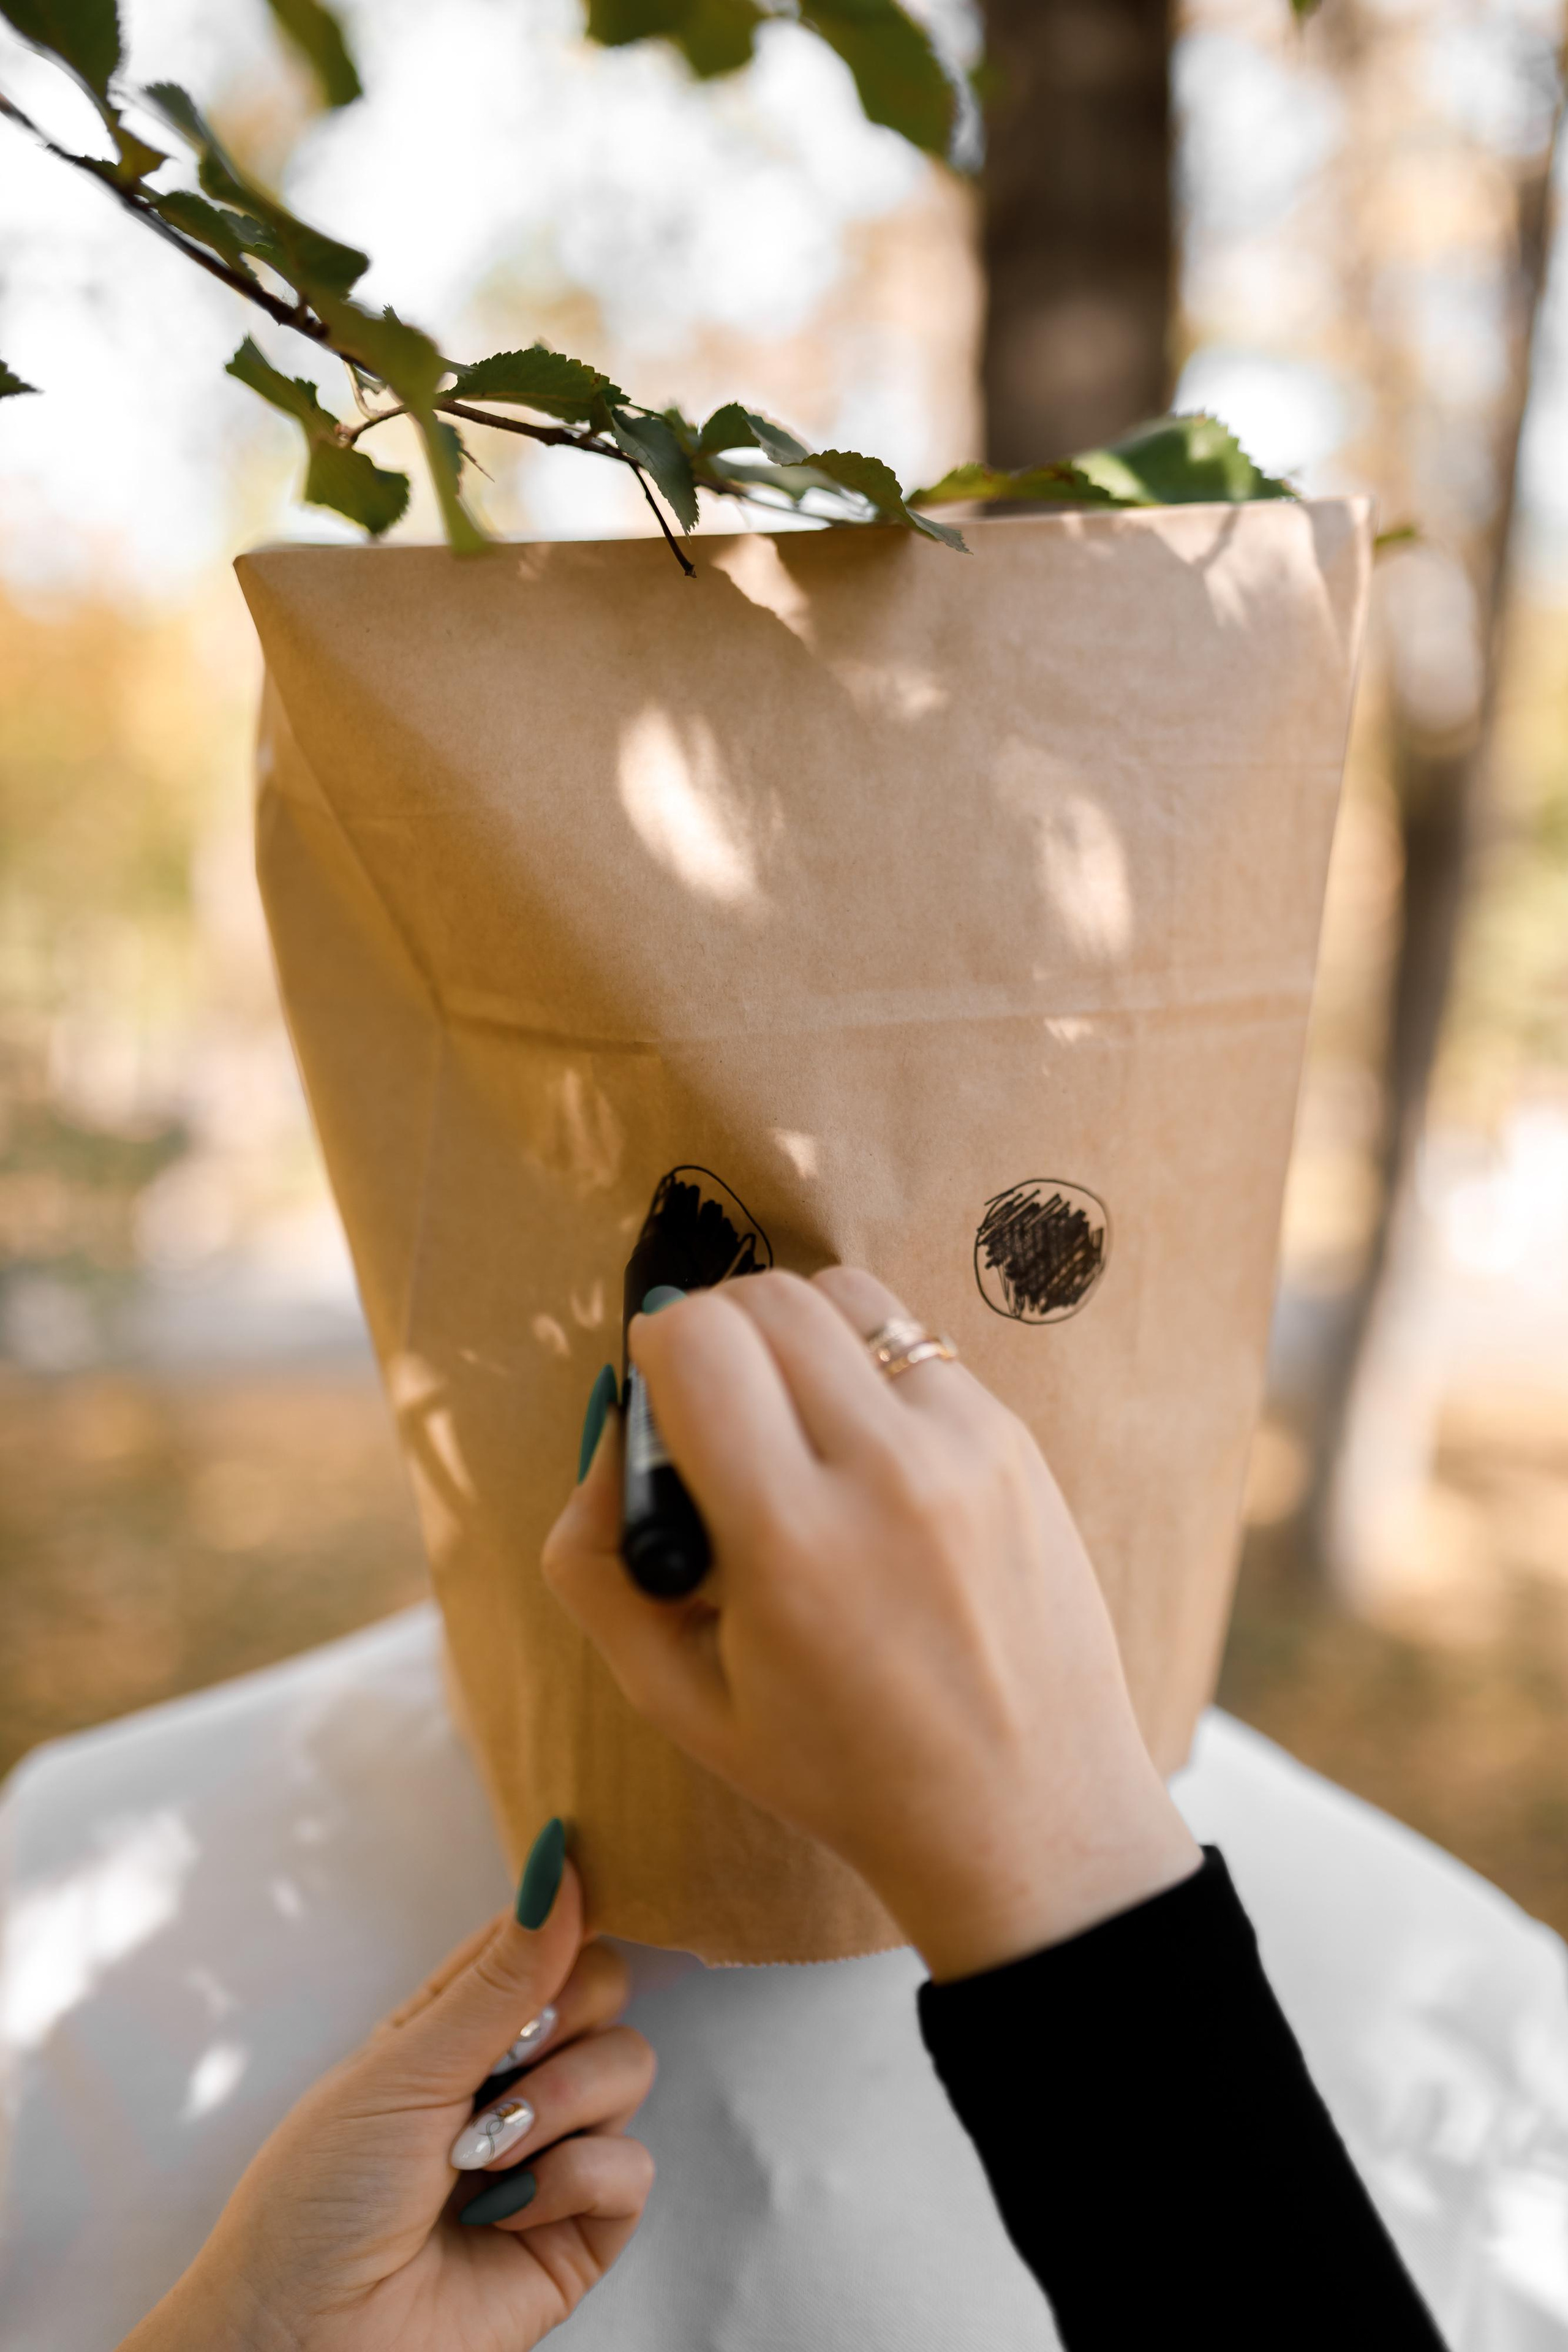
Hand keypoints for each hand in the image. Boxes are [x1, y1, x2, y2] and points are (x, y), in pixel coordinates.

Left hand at [121, 1849, 653, 2351]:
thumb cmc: (318, 2199)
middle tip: (502, 2061)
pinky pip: (632, 2168)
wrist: (302, 2341)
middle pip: (605, 1990)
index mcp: (458, 2026)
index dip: (556, 1927)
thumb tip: (561, 1859)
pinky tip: (505, 2209)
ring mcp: (550, 2153)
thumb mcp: (406, 2065)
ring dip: (556, 2103)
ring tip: (479, 2158)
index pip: (543, 1938)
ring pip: (629, 2067)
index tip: (551, 1929)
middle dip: (561, 2017)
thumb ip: (502, 1975)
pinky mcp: (578, 2231)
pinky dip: (571, 2181)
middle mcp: (512, 2079)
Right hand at [545, 1266, 1199, 1982]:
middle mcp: (889, 1474)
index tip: (659, 1399)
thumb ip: (595, 1564)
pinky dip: (868, 1374)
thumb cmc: (841, 1768)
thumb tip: (608, 1441)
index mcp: (792, 1543)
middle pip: (766, 1297)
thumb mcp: (676, 1699)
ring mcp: (967, 1446)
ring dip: (794, 1334)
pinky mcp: (1015, 1441)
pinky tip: (867, 1459)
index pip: (697, 1341)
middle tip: (714, 1411)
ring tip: (792, 1424)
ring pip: (845, 1298)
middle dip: (714, 1331)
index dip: (654, 1350)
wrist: (1028, 1812)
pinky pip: (915, 1346)